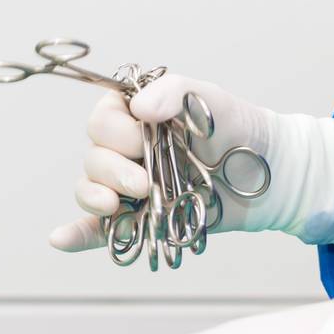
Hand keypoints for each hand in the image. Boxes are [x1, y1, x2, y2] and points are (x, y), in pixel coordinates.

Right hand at [49, 75, 333, 254]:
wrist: (271, 176)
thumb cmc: (240, 130)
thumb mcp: (209, 99)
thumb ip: (172, 94)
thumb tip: (136, 108)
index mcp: (137, 116)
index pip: (101, 120)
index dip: (115, 132)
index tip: (144, 137)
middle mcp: (128, 151)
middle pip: (92, 157)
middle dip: (114, 170)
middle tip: (148, 182)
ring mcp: (131, 187)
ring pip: (90, 189)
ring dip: (100, 197)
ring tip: (135, 201)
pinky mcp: (140, 218)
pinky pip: (98, 228)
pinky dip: (77, 234)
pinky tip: (61, 239)